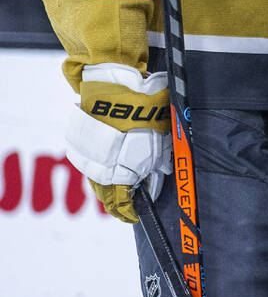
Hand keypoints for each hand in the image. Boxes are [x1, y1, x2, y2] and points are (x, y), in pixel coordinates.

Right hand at [64, 63, 172, 223]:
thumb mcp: (160, 133)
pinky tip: (106, 169)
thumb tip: (161, 175)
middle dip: (117, 202)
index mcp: (120, 166)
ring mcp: (86, 152)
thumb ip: (159, 158)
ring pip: (95, 178)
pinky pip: (88, 162)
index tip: (134, 216)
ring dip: (106, 187)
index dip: (128, 211)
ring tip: (118, 194)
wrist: (113, 80)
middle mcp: (99, 164)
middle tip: (127, 208)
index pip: (121, 201)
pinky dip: (98, 169)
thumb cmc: (143, 105)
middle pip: (105, 194)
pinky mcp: (78, 140)